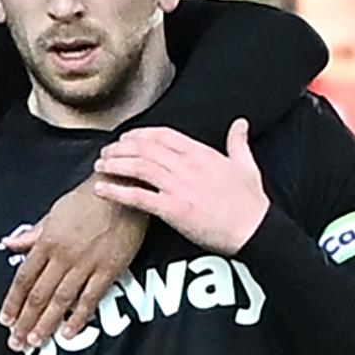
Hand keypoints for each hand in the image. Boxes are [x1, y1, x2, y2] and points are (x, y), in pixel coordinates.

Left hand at [0, 178, 147, 350]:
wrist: (123, 189)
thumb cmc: (88, 198)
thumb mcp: (54, 212)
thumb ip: (33, 234)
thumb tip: (9, 243)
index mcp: (47, 242)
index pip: (24, 278)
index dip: (13, 302)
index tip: (5, 320)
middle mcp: (63, 256)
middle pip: (39, 295)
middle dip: (25, 321)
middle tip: (15, 342)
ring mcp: (86, 264)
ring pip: (60, 300)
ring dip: (46, 324)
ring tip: (35, 342)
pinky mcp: (109, 269)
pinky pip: (90, 298)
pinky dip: (78, 317)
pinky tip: (68, 332)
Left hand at [92, 120, 269, 254]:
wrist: (255, 231)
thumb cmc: (251, 203)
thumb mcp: (247, 166)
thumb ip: (238, 143)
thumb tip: (240, 123)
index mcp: (202, 153)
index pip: (163, 135)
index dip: (140, 134)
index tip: (126, 138)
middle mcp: (187, 166)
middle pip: (145, 149)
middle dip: (120, 148)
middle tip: (105, 152)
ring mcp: (179, 187)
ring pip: (138, 168)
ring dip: (114, 165)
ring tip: (99, 166)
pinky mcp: (173, 209)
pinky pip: (138, 197)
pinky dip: (116, 192)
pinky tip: (100, 189)